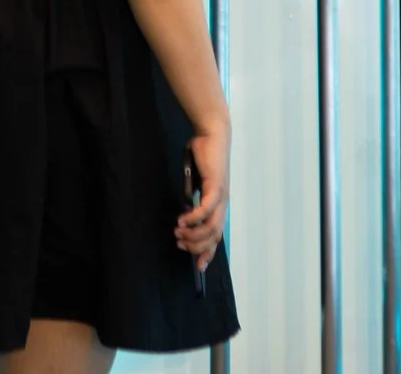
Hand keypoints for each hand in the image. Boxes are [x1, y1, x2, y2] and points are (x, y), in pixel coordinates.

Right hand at [177, 125, 228, 270]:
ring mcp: (220, 197)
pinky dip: (193, 218)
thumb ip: (190, 197)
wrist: (211, 134)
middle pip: (214, 237)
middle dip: (197, 247)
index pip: (217, 236)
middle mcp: (222, 204)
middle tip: (180, 244)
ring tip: (178, 232)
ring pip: (211, 228)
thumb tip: (184, 213)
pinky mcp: (216, 187)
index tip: (199, 267)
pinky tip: (182, 220)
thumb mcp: (194, 181)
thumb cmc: (202, 155)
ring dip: (193, 234)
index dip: (208, 253)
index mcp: (218, 204)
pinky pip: (205, 210)